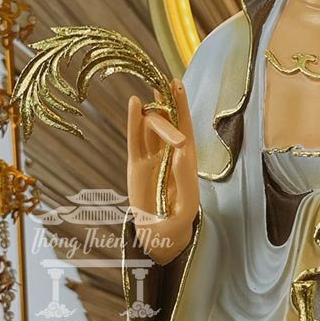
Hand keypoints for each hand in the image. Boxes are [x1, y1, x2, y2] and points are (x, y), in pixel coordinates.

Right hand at [127, 78, 199, 265]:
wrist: (160, 236)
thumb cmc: (179, 221)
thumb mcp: (187, 205)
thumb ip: (185, 179)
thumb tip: (181, 150)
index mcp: (187, 160)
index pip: (185, 126)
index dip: (181, 105)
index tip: (176, 84)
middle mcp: (169, 154)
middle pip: (166, 125)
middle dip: (164, 117)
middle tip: (159, 116)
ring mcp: (151, 157)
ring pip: (150, 127)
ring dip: (150, 110)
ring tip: (145, 96)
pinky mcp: (136, 164)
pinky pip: (134, 139)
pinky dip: (132, 122)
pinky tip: (133, 103)